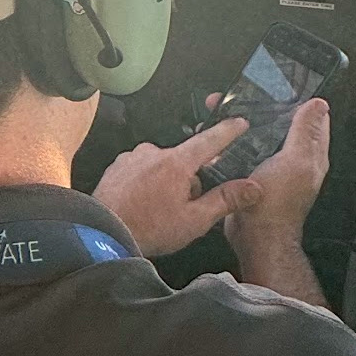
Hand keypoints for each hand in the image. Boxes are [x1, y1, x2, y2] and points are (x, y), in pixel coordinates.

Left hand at [94, 117, 263, 257]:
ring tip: (159, 210)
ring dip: (166, 182)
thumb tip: (252, 188)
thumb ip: (224, 200)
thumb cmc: (148, 228)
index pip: (209, 140)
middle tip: (184, 207)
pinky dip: (146, 183)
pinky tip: (143, 204)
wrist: (103, 233)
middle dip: (190, 180)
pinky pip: (141, 169)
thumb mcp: (194, 220)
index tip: (239, 122)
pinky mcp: (117, 166)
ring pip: (161, 165)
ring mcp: (132, 157)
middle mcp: (152, 152)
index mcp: (175, 163)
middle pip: (184, 159)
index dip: (227, 131)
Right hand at [225, 96, 330, 263]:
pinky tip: (221, 137)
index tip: (283, 86)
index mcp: (309, 154)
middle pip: (282, 124)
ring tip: (228, 112)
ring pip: (259, 136)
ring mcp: (271, 167)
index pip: (312, 119)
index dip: (300, 100)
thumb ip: (306, 132)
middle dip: (265, 109)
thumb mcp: (295, 161)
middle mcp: (292, 160)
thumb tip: (318, 105)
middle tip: (247, 96)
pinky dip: (232, 142)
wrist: (254, 235)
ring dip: (244, 124)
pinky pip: (243, 151)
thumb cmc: (276, 205)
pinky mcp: (251, 174)